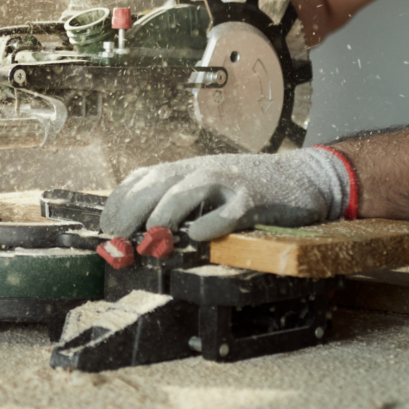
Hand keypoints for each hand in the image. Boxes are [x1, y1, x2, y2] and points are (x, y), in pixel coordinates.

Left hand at [100, 148, 353, 242]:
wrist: (303, 177)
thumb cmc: (248, 188)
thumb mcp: (207, 186)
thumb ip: (177, 199)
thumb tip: (137, 228)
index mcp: (187, 170)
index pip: (141, 178)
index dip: (118, 201)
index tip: (104, 227)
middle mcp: (203, 171)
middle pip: (158, 181)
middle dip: (132, 208)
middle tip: (118, 238)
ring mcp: (229, 183)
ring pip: (190, 188)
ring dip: (166, 211)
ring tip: (152, 235)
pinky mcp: (256, 200)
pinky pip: (231, 210)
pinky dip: (213, 222)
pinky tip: (199, 236)